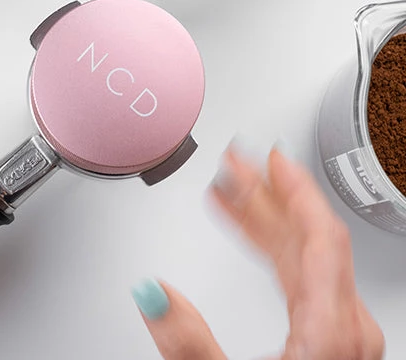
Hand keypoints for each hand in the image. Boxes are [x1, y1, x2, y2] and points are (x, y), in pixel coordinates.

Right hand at [131, 144, 384, 358]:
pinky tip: (246, 234)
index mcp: (329, 328)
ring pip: (303, 255)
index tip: (269, 155)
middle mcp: (343, 325)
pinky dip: (272, 248)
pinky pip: (303, 277)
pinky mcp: (327, 338)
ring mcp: (339, 332)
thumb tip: (152, 292)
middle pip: (306, 238)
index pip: (319, 232)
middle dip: (263, 197)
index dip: (295, 187)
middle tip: (231, 166)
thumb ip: (189, 342)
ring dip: (264, 219)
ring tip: (226, 193)